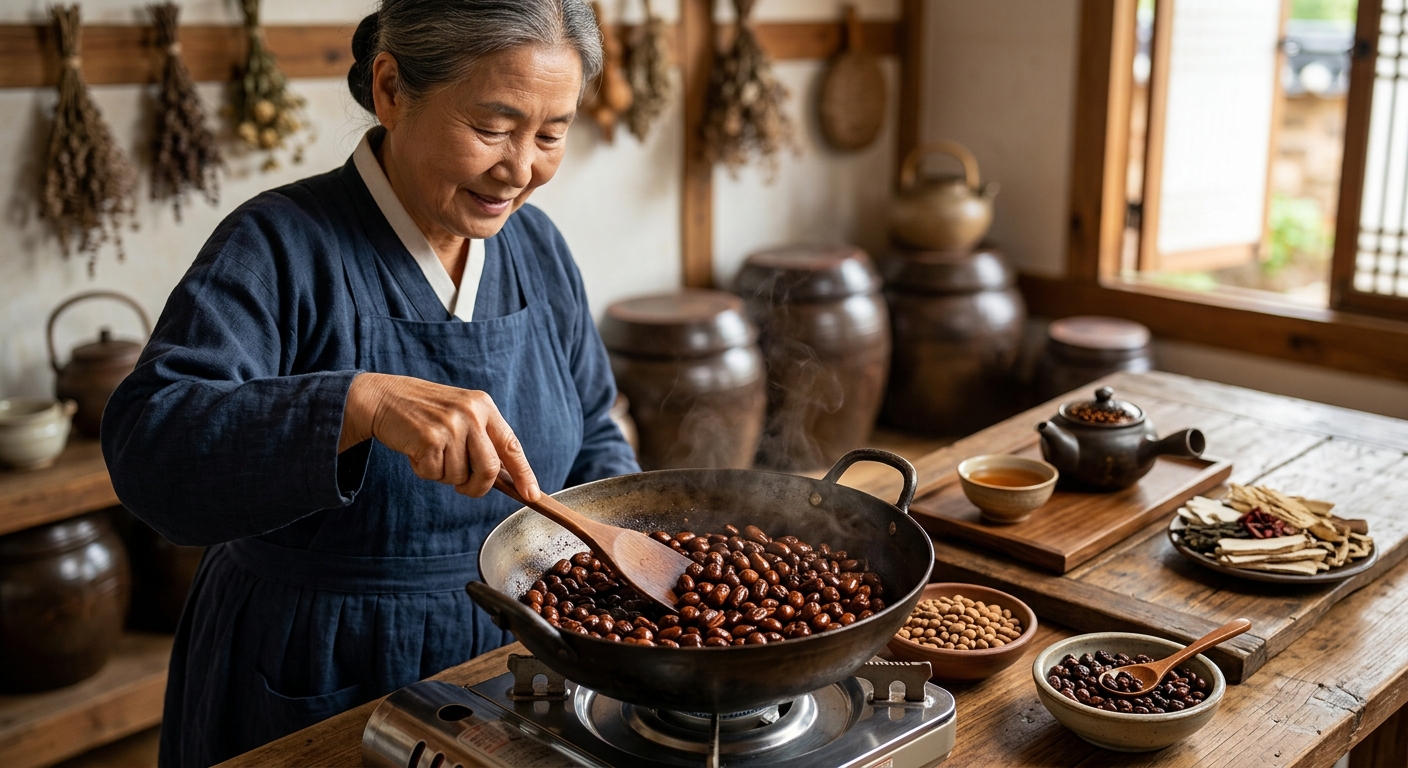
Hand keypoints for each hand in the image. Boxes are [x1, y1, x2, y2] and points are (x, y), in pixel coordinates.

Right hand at [338, 373, 540, 499]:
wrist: (383, 398)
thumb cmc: (423, 412)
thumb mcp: (460, 413)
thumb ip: (482, 438)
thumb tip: (505, 477)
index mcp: (484, 406)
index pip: (511, 445)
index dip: (524, 473)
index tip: (531, 495)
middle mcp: (471, 413)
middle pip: (489, 469)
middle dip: (476, 487)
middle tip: (462, 486)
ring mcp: (450, 425)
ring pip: (459, 476)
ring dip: (443, 475)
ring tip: (430, 452)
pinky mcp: (429, 438)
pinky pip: (435, 474)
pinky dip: (424, 471)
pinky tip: (416, 451)